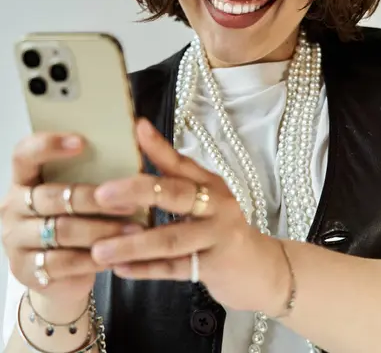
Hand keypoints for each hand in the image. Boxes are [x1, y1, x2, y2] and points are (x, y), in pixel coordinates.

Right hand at [0, 133, 140, 309]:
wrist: (59, 272)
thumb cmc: (73, 220)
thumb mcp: (76, 195)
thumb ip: (91, 172)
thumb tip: (135, 138)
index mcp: (23, 180)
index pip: (25, 154)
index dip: (49, 145)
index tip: (82, 142)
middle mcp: (13, 207)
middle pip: (52, 197)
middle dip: (95, 199)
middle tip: (131, 202)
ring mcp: (15, 239)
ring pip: (62, 230)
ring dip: (102, 230)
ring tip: (133, 230)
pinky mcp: (25, 269)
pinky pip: (63, 262)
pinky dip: (93, 258)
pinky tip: (116, 255)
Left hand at [92, 118, 285, 313]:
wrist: (264, 270)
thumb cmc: (224, 230)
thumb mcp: (207, 202)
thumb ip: (177, 184)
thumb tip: (137, 161)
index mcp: (210, 184)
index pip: (181, 162)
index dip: (158, 146)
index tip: (137, 127)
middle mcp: (216, 205)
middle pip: (175, 194)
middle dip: (136, 192)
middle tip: (101, 194)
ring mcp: (218, 236)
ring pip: (170, 239)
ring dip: (132, 244)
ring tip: (98, 249)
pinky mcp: (216, 267)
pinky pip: (174, 270)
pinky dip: (146, 270)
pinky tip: (120, 270)